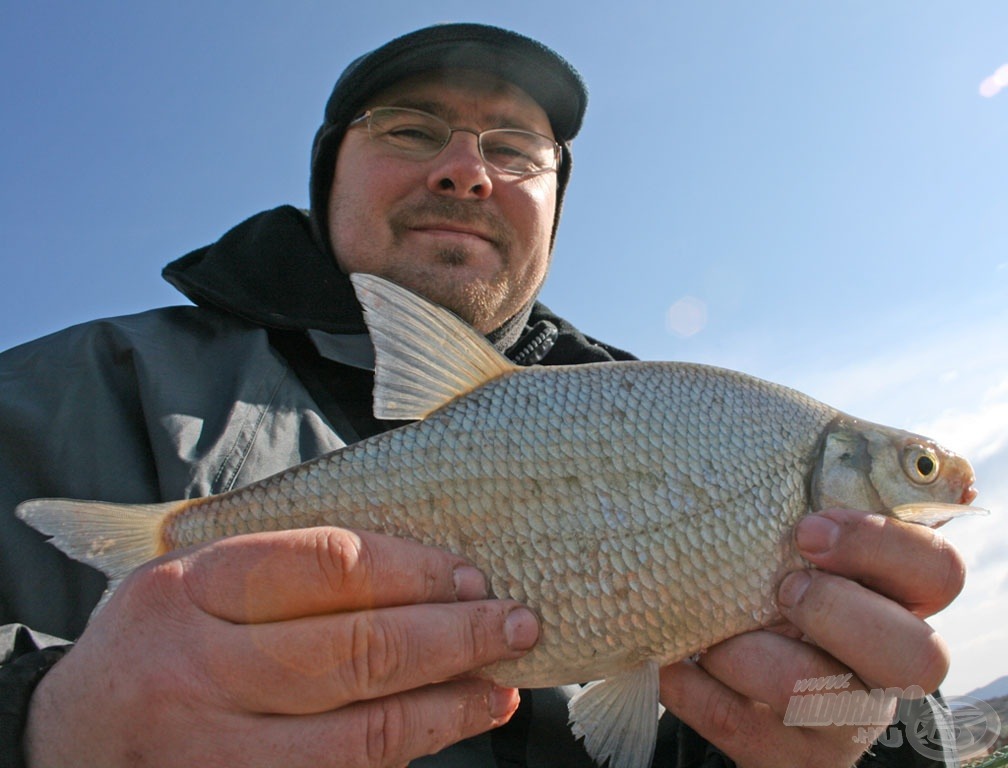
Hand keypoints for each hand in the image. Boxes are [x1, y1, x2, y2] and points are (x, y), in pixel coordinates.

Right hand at [24, 527, 539, 766]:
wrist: (67, 748)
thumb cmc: (155, 644)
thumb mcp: (192, 581)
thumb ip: (281, 567)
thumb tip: (415, 566)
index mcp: (189, 588)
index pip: (328, 565)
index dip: (416, 570)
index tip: (470, 574)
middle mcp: (196, 669)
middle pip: (355, 651)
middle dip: (453, 638)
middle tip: (515, 622)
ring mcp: (213, 751)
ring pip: (359, 734)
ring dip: (447, 708)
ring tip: (499, 684)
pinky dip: (404, 750)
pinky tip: (443, 725)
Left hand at [657, 509, 965, 767]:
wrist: (729, 676)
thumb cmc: (759, 579)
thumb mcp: (784, 539)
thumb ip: (797, 495)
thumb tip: (763, 425)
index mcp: (896, 598)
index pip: (938, 571)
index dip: (881, 546)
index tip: (807, 528)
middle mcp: (887, 666)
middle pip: (914, 654)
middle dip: (834, 612)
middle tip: (778, 588)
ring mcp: (844, 721)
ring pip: (817, 697)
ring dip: (745, 654)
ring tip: (710, 633)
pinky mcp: (789, 760)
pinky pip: (740, 727)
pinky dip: (694, 688)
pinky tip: (674, 662)